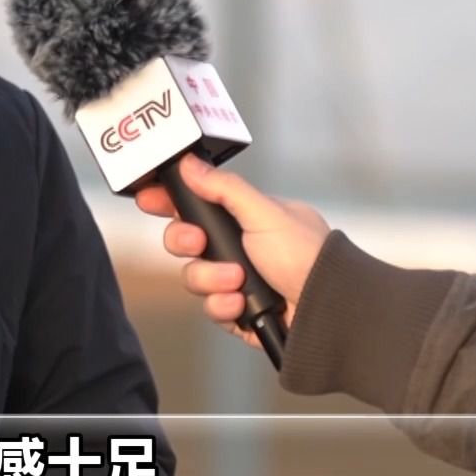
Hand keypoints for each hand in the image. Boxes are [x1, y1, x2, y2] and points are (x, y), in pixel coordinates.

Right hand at [134, 154, 331, 345]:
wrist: (327, 308)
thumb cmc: (307, 255)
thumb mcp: (265, 212)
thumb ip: (223, 187)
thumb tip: (189, 164)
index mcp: (244, 218)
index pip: (196, 204)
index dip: (169, 201)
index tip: (148, 199)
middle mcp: (237, 247)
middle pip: (184, 241)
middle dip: (185, 243)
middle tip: (198, 243)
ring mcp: (236, 280)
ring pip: (193, 277)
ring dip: (211, 279)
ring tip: (237, 280)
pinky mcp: (237, 311)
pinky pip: (210, 307)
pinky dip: (223, 306)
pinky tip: (241, 303)